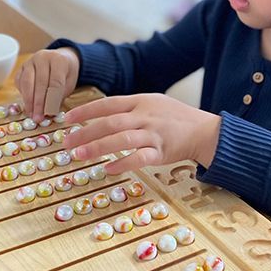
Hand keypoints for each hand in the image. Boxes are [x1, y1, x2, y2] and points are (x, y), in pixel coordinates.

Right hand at [14, 48, 79, 121]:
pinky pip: (19, 82)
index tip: (50, 114)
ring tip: (32, 115)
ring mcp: (30, 61)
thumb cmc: (65, 74)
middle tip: (38, 118)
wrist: (59, 59)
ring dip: (29, 101)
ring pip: (27, 82)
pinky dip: (23, 95)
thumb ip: (59, 96)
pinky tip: (28, 106)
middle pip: (40, 83)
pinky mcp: (21, 67)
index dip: (52, 100)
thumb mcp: (69, 84)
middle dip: (39, 103)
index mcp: (58, 60)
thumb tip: (49, 113)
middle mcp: (42, 57)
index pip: (55, 82)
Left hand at [63, 94, 221, 174]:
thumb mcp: (153, 103)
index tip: (67, 120)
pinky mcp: (161, 152)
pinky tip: (108, 169)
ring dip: (97, 148)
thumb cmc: (176, 117)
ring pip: (121, 139)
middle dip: (85, 132)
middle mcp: (144, 116)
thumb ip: (130, 107)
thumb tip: (102, 115)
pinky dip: (123, 163)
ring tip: (79, 156)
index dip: (86, 111)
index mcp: (140, 101)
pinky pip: (139, 158)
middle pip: (110, 122)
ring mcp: (153, 134)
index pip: (108, 103)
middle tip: (66, 143)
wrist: (204, 130)